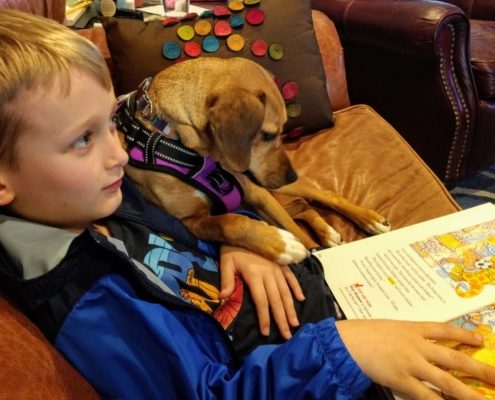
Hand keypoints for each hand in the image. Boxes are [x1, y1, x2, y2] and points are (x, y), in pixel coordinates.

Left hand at [219, 245, 304, 338]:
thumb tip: (223, 298)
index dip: (264, 317)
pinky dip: (296, 287)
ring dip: (291, 308)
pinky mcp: (281, 263)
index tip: (267, 333)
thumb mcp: (226, 262)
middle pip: (276, 299)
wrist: (243, 228)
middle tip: (288, 336)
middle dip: (282, 318)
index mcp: (255, 274)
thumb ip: (227, 280)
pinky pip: (291, 277)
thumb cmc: (232, 247)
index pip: (261, 301)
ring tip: (295, 323)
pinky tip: (301, 299)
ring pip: (286, 291)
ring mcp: (277, 268)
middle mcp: (269, 273)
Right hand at [336, 319, 494, 398]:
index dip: (464, 335)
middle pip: (455, 358)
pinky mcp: (402, 381)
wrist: (346, 342)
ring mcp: (412, 364)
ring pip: (447, 381)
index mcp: (412, 328)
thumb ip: (404, 336)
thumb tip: (418, 344)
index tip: (480, 339)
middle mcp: (417, 345)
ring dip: (469, 394)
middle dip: (480, 368)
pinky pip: (426, 396)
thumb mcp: (387, 328)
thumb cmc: (362, 332)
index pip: (444, 330)